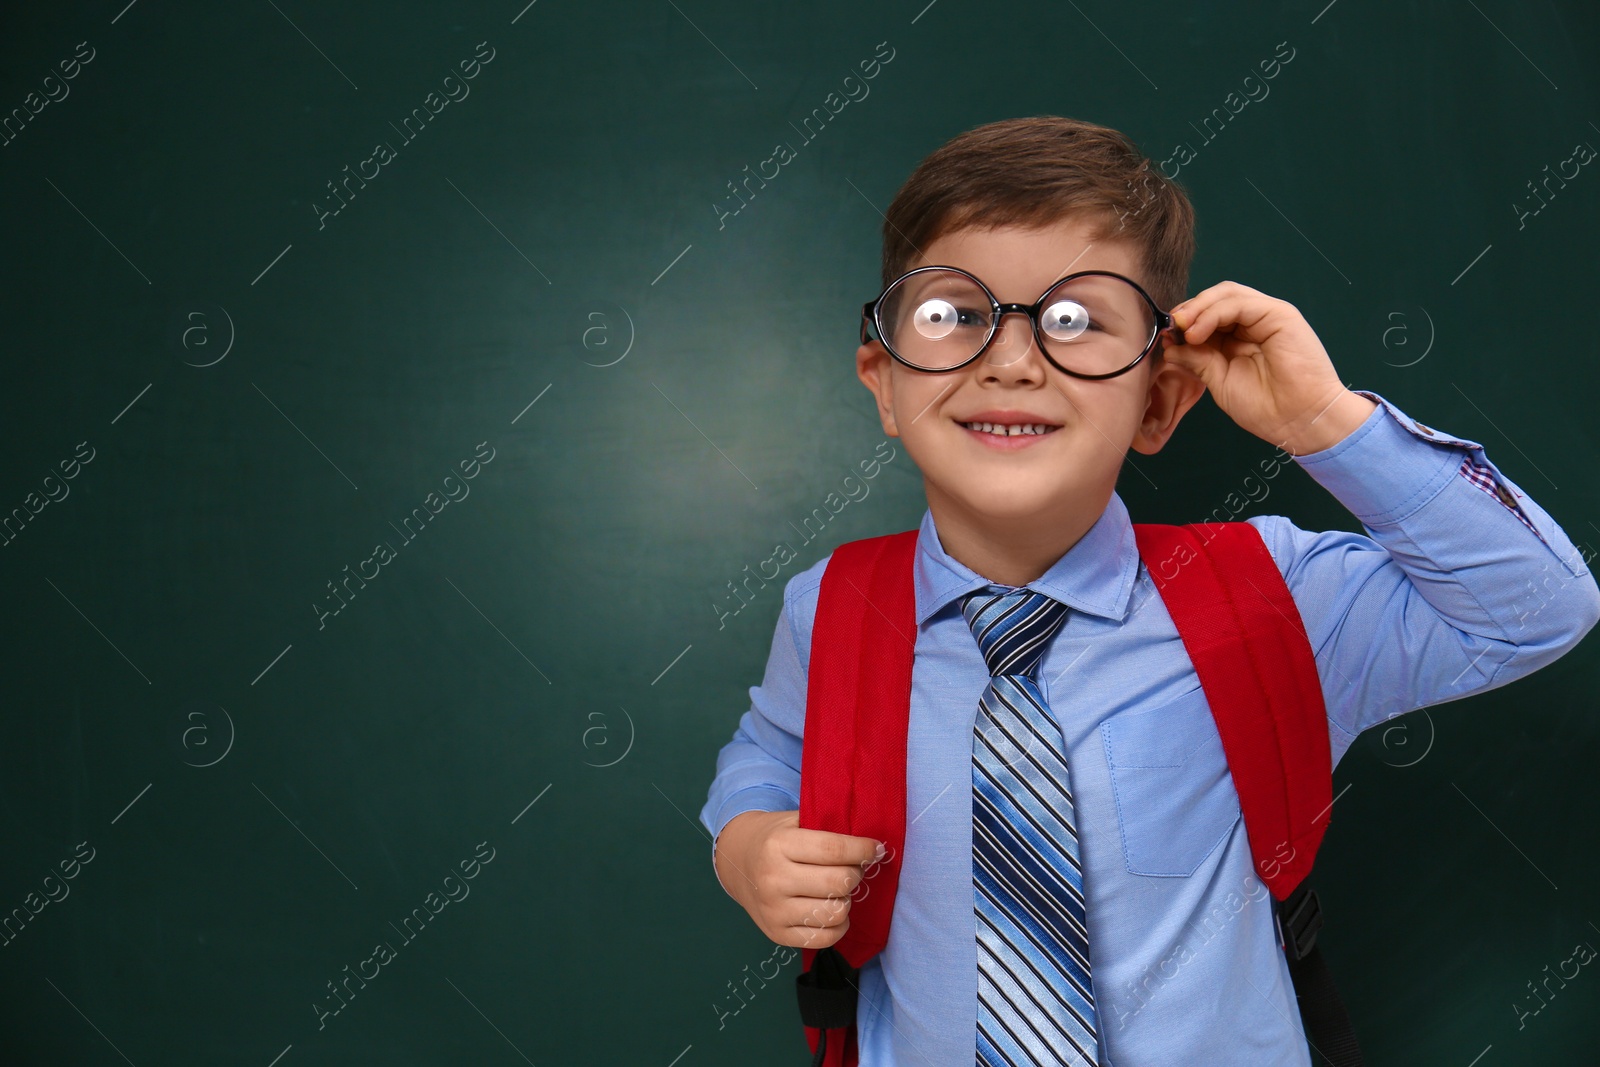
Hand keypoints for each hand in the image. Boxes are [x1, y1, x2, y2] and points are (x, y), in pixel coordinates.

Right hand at [713, 809, 886, 948]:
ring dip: (846, 899)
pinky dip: (839, 925)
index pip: (834, 849)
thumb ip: (828, 827)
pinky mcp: (777, 934)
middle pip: (838, 882)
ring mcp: (774, 910)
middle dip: (856, 874)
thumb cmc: (775, 838)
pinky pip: (825, 938)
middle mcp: (773, 879)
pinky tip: (832, 909)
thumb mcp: (794, 820)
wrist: (736, 862)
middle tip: (852, 868)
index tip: (876, 849)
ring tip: (838, 890)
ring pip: (836, 912)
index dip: (863, 850)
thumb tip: (874, 846)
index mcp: (778, 845)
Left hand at [1161, 281, 1376, 455]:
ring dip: (1199, 308)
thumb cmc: (1264, 407)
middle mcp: (1253, 322)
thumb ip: (1197, 359)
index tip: (1166, 336)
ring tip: (1183, 328)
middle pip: (1215, 298)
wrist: (1300, 420)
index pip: (1207, 315)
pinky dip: (1213, 312)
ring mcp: (1266, 315)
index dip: (1185, 321)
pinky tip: (1198, 332)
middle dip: (1189, 310)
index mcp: (1239, 337)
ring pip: (1226, 294)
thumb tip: (1170, 345)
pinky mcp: (1279, 314)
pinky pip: (1240, 302)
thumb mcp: (1219, 380)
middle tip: (1171, 327)